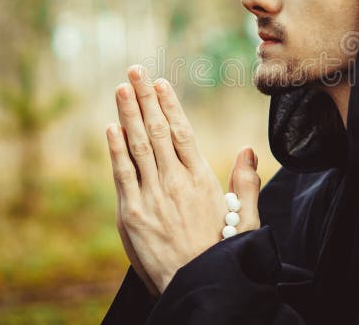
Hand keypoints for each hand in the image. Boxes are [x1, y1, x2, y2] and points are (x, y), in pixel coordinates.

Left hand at [105, 65, 259, 293]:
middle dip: (145, 98)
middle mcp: (176, 182)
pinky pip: (123, 174)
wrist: (198, 287)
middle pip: (157, 131)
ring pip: (138, 145)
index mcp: (201, 180)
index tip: (160, 84)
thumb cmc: (222, 254)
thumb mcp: (245, 219)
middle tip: (135, 71)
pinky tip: (111, 127)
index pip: (183, 133)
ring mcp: (152, 196)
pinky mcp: (132, 214)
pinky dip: (116, 149)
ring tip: (121, 88)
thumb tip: (247, 150)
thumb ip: (246, 183)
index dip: (169, 105)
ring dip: (128, 114)